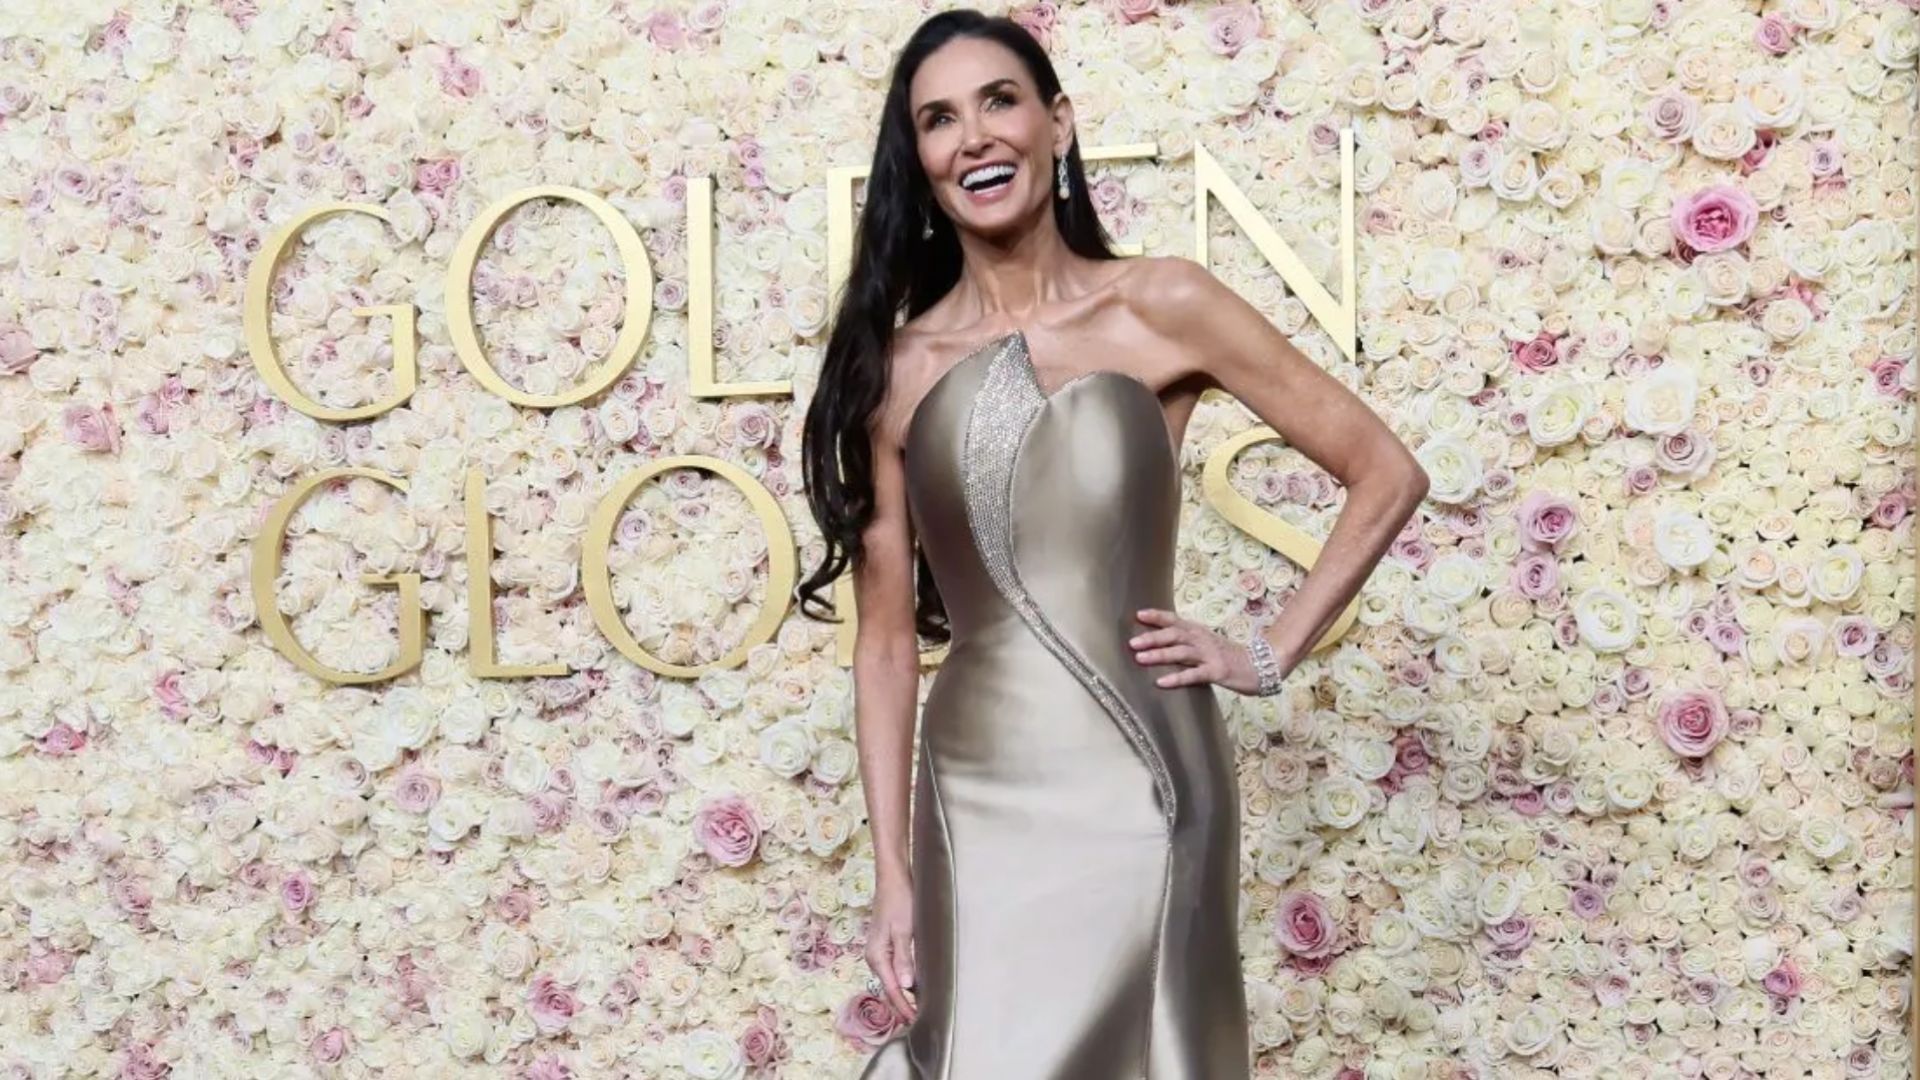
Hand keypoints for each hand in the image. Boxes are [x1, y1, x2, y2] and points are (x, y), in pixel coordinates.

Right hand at [864, 873, 916, 1021]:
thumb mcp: (904, 929)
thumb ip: (904, 958)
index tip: (915, 1021)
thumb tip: (904, 986)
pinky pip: (893, 970)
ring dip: (902, 995)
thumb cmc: (900, 899)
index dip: (903, 1007)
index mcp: (876, 955)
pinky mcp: (886, 945)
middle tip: (916, 1023)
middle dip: (901, 1006)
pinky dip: (902, 981)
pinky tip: (911, 987)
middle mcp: (874, 956)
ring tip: (916, 1010)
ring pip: (891, 980)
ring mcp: (879, 951)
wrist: (893, 877)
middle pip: (889, 988)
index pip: (891, 989)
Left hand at [1129, 607, 1271, 694]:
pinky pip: (1193, 675)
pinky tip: (1161, 682)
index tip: (1138, 615)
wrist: (1262, 665)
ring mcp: (1210, 656)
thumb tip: (1160, 641)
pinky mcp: (1217, 672)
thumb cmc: (1229, 656)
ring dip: (1159, 655)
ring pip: (1181, 653)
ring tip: (1139, 658)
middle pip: (1175, 635)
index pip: (1175, 620)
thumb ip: (1187, 642)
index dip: (1157, 616)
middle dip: (1152, 637)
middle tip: (1131, 642)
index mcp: (1199, 632)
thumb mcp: (1207, 644)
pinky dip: (1176, 678)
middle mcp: (1203, 640)